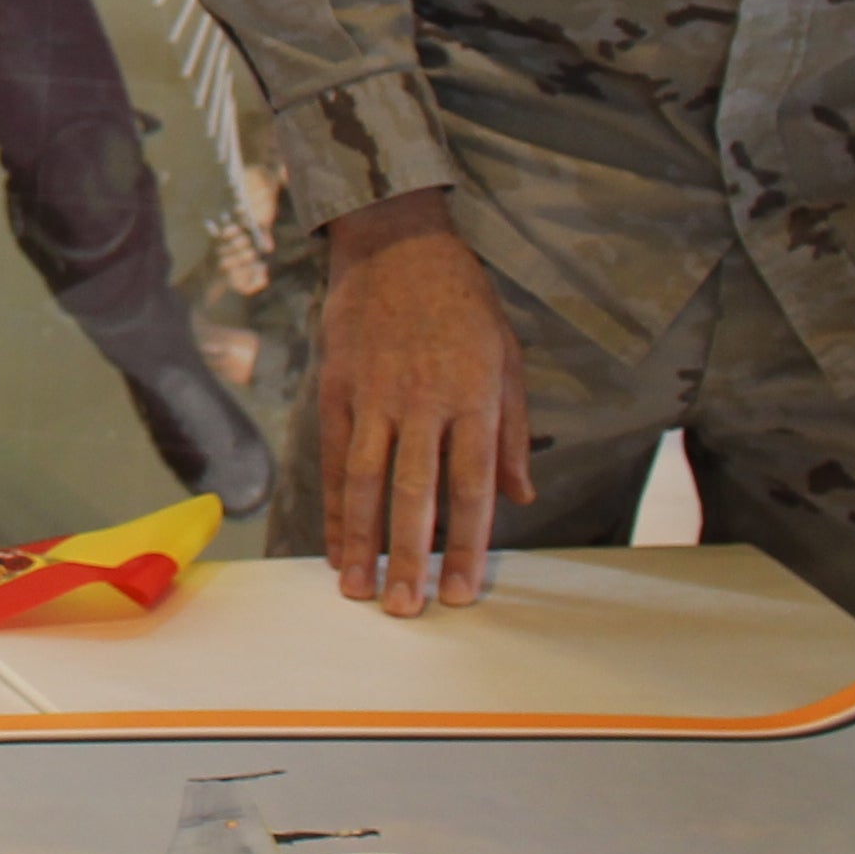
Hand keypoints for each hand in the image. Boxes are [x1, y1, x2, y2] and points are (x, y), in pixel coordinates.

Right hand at [311, 193, 527, 616]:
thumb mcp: (507, 358)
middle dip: (410, 557)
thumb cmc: (462, 302)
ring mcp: (375, 395)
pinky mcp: (338, 388)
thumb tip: (520, 495)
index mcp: (473, 398)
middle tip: (406, 610)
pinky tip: (335, 541)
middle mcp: (423, 402)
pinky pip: (336, 456)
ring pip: (368, 481)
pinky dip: (335, 504)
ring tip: (360, 589)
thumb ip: (512, 431)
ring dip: (363, 541)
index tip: (461, 592)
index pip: (472, 487)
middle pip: (416, 494)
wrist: (396, 244)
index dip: (468, 546)